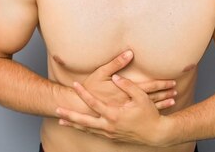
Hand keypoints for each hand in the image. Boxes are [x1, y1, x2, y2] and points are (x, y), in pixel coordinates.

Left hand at [56, 74, 170, 145]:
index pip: (94, 103)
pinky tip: (79, 127)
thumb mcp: (141, 97)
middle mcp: (109, 126)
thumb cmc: (149, 114)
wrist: (157, 134)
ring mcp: (110, 133)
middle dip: (69, 115)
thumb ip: (128, 86)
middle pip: (84, 121)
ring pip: (87, 129)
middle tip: (57, 109)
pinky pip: (94, 133)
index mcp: (114, 115)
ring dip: (74, 124)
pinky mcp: (112, 137)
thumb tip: (117, 77)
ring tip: (61, 120)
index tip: (75, 84)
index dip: (83, 93)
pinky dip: (84, 130)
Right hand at [83, 50, 176, 109]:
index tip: (173, 81)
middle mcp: (128, 103)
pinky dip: (152, 112)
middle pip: (151, 98)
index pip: (148, 87)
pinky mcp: (123, 116)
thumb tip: (129, 53)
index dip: (161, 84)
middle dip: (164, 94)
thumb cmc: (90, 88)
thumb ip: (115, 63)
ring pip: (148, 108)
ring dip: (161, 104)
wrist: (79, 107)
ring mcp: (127, 111)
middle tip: (176, 90)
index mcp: (125, 91)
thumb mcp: (101, 73)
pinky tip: (160, 110)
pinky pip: (142, 114)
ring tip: (173, 100)